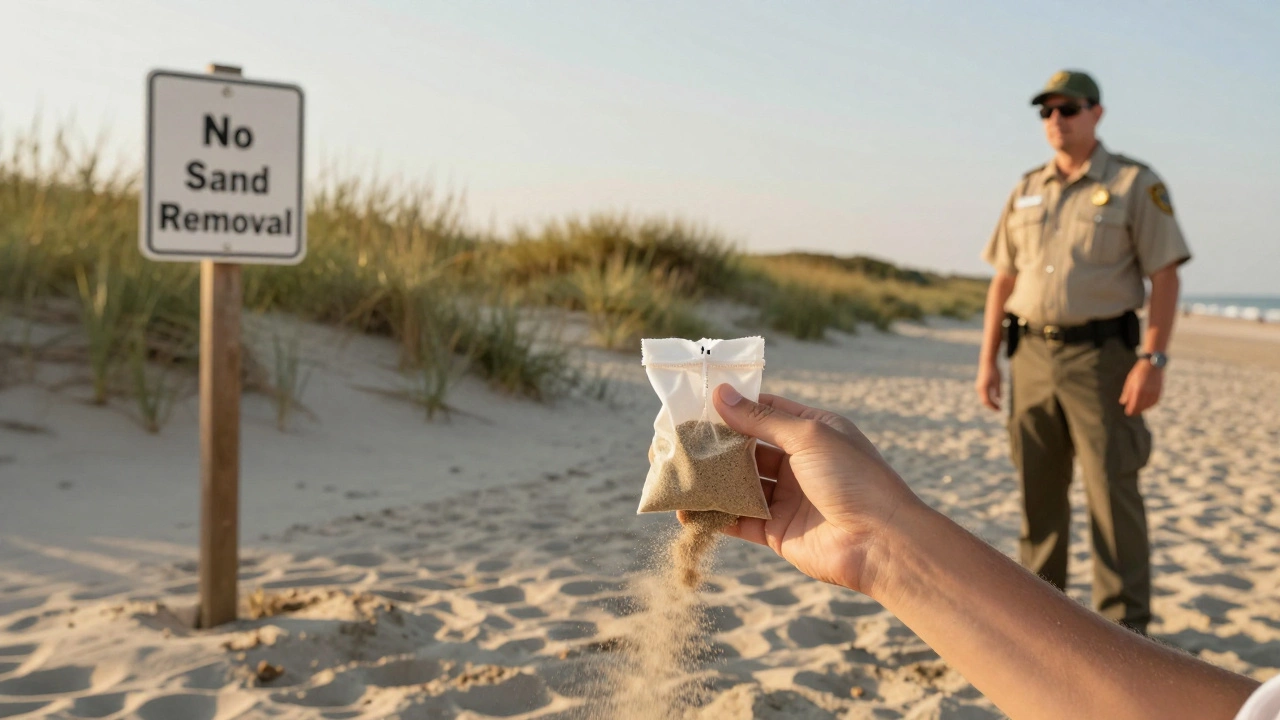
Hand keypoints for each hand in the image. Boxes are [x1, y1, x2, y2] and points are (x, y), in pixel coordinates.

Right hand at [678, 385, 921, 595]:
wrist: (881, 543)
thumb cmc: (854, 479)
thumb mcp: (808, 437)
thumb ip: (761, 419)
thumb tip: (722, 394)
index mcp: (812, 432)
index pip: (764, 411)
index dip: (732, 407)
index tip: (695, 403)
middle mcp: (798, 462)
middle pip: (746, 449)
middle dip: (712, 446)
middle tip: (673, 441)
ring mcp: (787, 497)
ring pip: (738, 484)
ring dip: (708, 480)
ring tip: (672, 474)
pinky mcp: (777, 531)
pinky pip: (738, 520)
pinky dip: (714, 516)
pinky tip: (687, 511)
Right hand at [975, 362, 1001, 411]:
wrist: (987, 362)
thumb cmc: (994, 371)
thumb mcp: (998, 381)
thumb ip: (998, 391)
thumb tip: (999, 400)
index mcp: (983, 388)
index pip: (987, 401)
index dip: (993, 407)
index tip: (1000, 410)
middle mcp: (979, 388)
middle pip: (984, 401)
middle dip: (992, 406)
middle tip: (999, 409)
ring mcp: (979, 387)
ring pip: (984, 398)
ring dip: (990, 403)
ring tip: (998, 405)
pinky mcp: (980, 385)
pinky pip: (984, 394)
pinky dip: (989, 398)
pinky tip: (995, 399)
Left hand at [1119, 360, 1162, 416]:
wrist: (1153, 364)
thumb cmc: (1139, 372)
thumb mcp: (1130, 381)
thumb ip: (1126, 393)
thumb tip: (1123, 403)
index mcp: (1138, 390)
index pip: (1134, 404)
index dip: (1131, 410)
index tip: (1128, 413)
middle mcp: (1147, 393)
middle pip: (1141, 406)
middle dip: (1136, 411)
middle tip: (1132, 413)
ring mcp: (1154, 392)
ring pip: (1148, 405)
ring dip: (1143, 409)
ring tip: (1138, 409)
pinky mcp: (1160, 391)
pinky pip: (1155, 402)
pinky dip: (1150, 405)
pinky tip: (1146, 405)